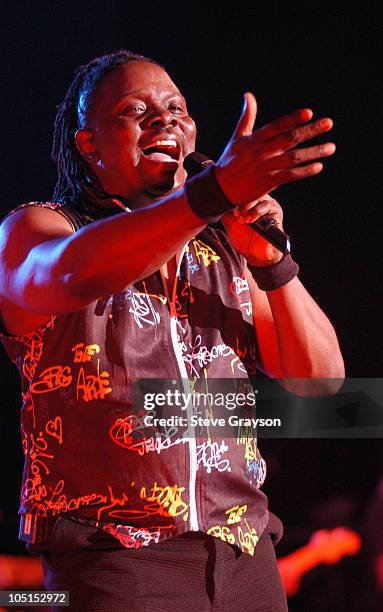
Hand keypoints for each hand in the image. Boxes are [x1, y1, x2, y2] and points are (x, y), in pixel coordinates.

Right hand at [214, 93, 334, 205]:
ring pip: (294, 158)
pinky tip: (318, 166)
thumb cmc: (230, 160)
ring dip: (314, 152)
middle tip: (328, 123)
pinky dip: (304, 171)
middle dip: (311, 131)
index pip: (277, 126)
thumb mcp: (237, 137)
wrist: (220, 188)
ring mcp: (265, 168)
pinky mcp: (268, 183)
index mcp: (254, 139)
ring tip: (331, 147)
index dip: (293, 119)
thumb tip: (248, 95)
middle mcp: (261, 152)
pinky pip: (290, 176)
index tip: (309, 113)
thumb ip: (247, 116)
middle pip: (290, 139)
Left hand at [222, 194, 283, 265]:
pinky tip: (250, 220)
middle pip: (250, 188)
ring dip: (248, 206)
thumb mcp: (230, 224)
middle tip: (236, 214)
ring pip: (258, 194)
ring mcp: (267, 204)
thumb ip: (225, 212)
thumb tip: (219, 200)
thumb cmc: (244, 240)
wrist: (256, 255)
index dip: (233, 195)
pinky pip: (267, 205)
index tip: (228, 208)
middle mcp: (258, 200)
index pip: (241, 189)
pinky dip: (257, 212)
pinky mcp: (276, 212)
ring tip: (243, 219)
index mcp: (248, 201)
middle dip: (240, 200)